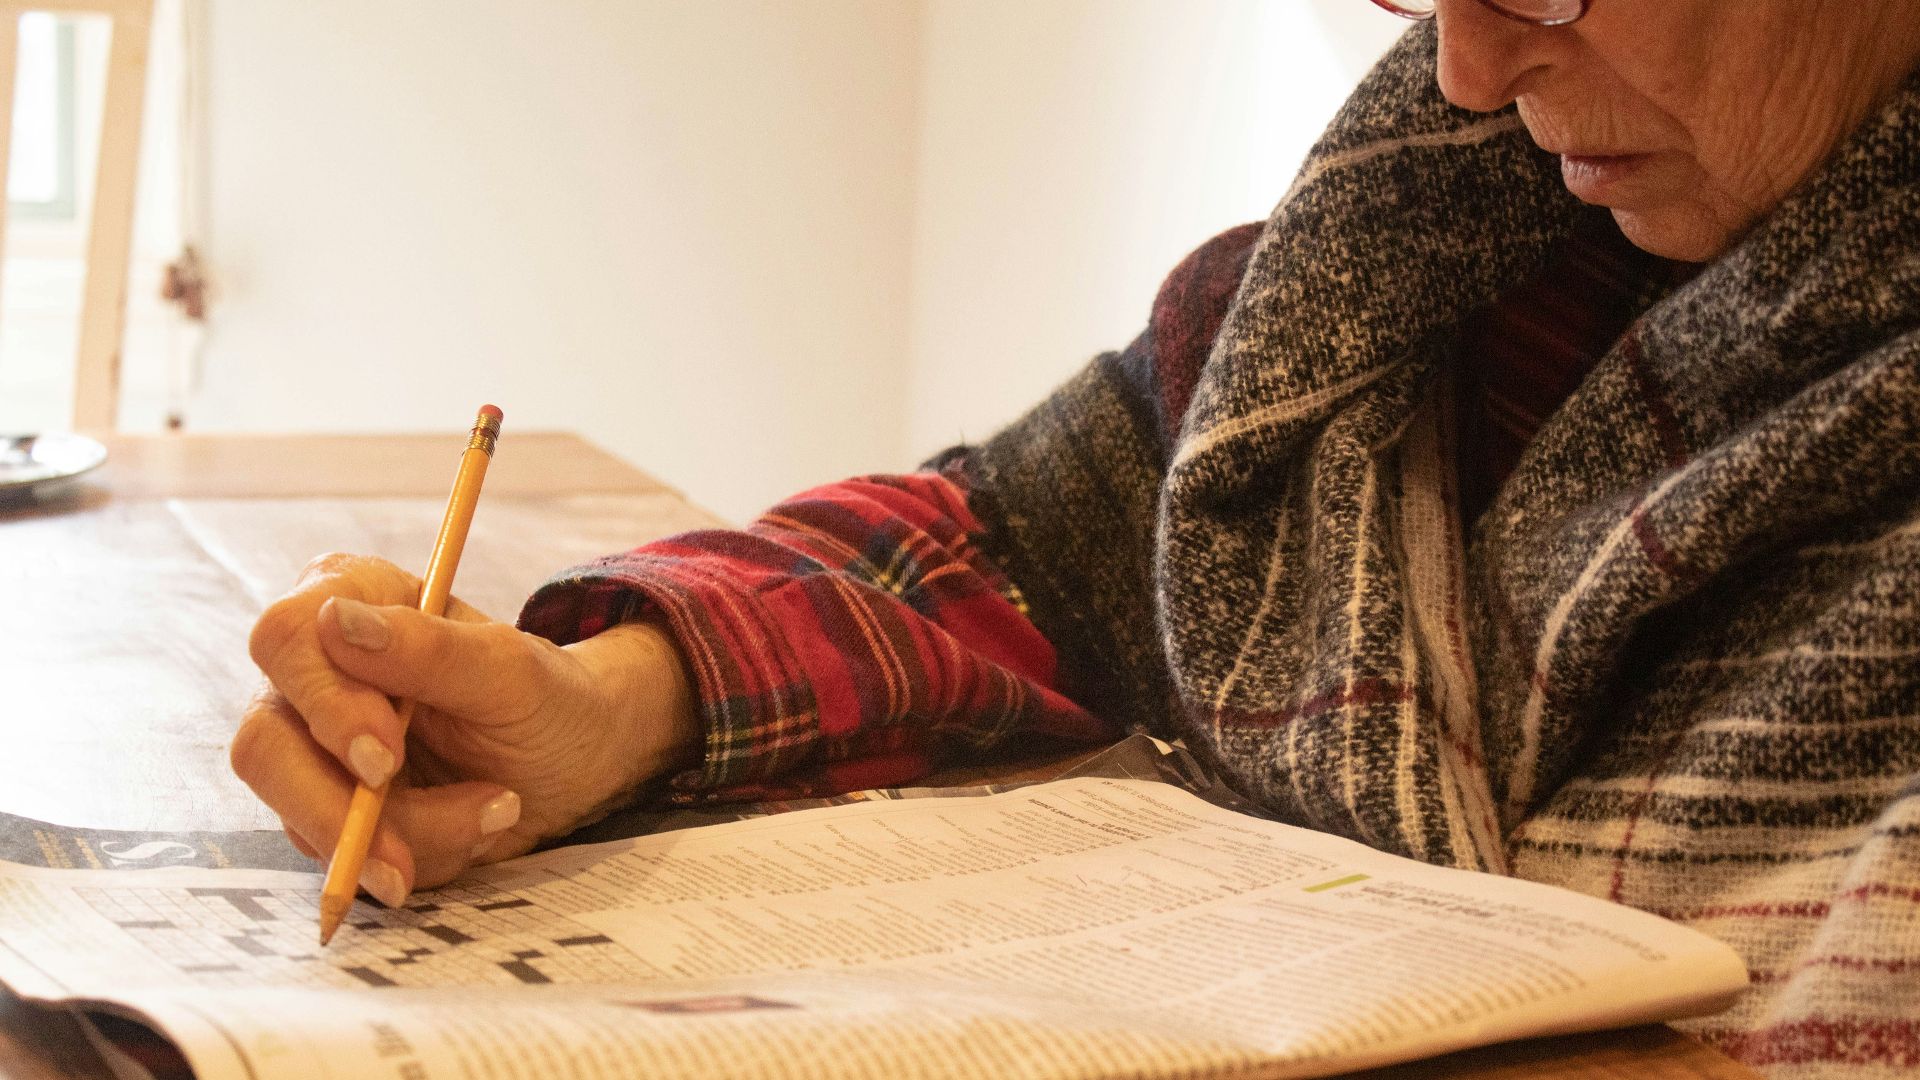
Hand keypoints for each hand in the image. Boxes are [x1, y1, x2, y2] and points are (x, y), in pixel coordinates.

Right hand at [231, 553, 699, 904]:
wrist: (578, 762)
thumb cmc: (547, 698)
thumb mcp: (510, 672)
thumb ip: (428, 648)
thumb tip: (333, 621)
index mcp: (351, 599)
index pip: (285, 642)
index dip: (326, 705)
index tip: (383, 757)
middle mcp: (315, 672)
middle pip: (264, 745)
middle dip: (339, 808)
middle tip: (408, 846)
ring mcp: (314, 746)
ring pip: (303, 815)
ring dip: (407, 836)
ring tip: (498, 811)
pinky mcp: (330, 808)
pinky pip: (343, 854)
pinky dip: (418, 856)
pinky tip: (478, 829)